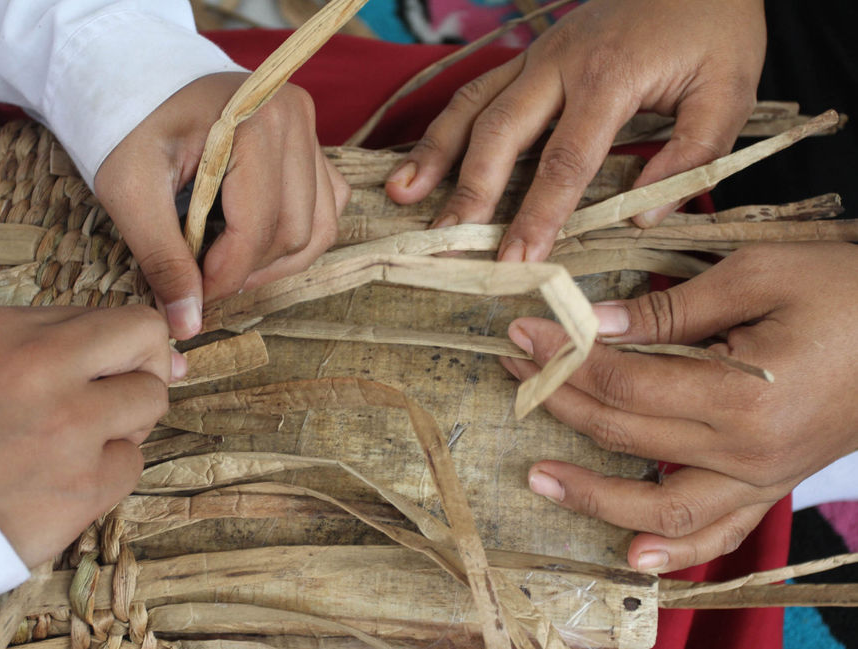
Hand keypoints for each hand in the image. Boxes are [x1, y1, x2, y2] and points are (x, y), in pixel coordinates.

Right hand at [0, 306, 184, 567]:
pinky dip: (107, 473)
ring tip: (78, 442)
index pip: (122, 316)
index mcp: (14, 332)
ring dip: (126, 423)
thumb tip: (171, 356)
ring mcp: (69, 427)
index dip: (133, 345)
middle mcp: (43, 369)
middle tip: (119, 397)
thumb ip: (66, 341)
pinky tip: (65, 480)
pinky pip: (133, 463)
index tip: (123, 367)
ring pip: (152, 402)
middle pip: (150, 340)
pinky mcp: (84, 485)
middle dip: (149, 367)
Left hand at [95, 72, 349, 339]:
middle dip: (247, 270)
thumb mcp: (130, 191)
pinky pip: (326, 210)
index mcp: (254, 122)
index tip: (191, 295)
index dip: (226, 276)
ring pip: (317, 230)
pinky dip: (296, 238)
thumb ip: (162, 258)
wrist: (139, 80)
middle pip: (293, 233)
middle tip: (202, 279)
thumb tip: (187, 324)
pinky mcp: (314, 146)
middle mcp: (295, 120)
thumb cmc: (128, 126)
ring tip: (226, 262)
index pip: (258, 227)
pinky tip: (254, 240)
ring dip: (274, 261)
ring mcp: (311, 131)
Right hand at [385, 0, 765, 261]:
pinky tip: (421, 158)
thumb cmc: (715, 29)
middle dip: (469, 191)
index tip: (517, 260)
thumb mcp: (730, 91)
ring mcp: (537, 56)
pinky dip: (444, 127)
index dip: (537, 215)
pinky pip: (477, 92)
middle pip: (499, 132)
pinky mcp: (529, 57)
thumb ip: (692, 155)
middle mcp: (559, 64)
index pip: (565, 160)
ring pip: (472, 105)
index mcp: (609, 76)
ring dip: (434, 152)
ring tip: (402, 194)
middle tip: (446, 241)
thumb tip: (640, 217)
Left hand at [500, 243, 857, 572]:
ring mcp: (764, 477)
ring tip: (538, 477)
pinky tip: (633, 553)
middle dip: (560, 400)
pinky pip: (721, 531)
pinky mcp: (774, 483)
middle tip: (515, 369)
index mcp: (743, 395)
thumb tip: (592, 325)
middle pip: (626, 436)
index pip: (624, 383)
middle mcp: (749, 452)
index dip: (564, 358)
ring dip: (594, 496)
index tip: (523, 332)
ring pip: (663, 506)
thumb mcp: (758, 275)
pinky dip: (676, 549)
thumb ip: (669, 309)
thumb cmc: (850, 289)